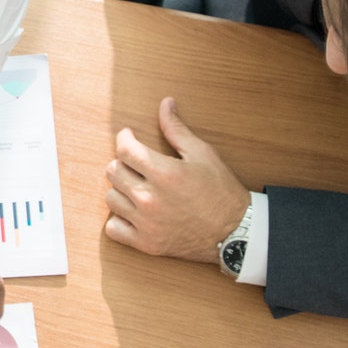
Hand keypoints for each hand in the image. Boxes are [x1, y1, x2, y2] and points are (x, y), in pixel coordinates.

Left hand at [103, 97, 249, 263]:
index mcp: (165, 173)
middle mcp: (151, 199)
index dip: (124, 138)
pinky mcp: (146, 244)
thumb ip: (177, 129)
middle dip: (123, 162)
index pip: (124, 149)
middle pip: (113, 172)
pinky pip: (113, 229)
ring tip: (137, 187)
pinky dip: (119, 220)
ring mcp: (147, 224)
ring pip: (111, 199)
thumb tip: (165, 104)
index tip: (129, 137)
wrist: (236, 233)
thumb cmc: (221, 192)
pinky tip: (133, 212)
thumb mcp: (203, 154)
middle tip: (136, 163)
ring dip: (121, 190)